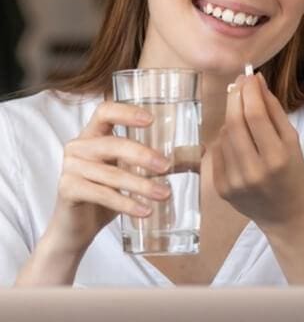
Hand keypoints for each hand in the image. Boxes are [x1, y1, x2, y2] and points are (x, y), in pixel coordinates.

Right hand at [50, 101, 170, 254]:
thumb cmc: (105, 194)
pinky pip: (102, 194)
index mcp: (92, 133)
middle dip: (142, 155)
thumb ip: (155, 160)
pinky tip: (144, 211)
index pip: (105, 111)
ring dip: (141, 185)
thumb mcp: (129, 172)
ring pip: (111, 173)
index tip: (151, 120)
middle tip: (166, 167)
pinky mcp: (67, 190)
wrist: (75, 228)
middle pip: (113, 144)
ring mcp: (70, 168)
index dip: (127, 112)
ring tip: (164, 195)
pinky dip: (126, 203)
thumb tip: (199, 149)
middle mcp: (78, 146)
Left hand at [211, 73, 303, 231]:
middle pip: (235, 123)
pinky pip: (217, 151)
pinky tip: (237, 139)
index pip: (256, 115)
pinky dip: (225, 139)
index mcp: (277, 159)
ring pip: (224, 135)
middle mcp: (254, 172)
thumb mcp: (292, 140)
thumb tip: (256, 80)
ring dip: (231, 117)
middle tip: (238, 83)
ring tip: (243, 116)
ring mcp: (234, 182)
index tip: (249, 76)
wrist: (285, 214)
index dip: (249, 91)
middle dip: (234, 97)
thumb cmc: (292, 172)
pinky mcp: (221, 188)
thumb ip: (274, 109)